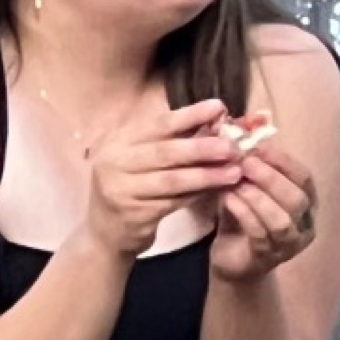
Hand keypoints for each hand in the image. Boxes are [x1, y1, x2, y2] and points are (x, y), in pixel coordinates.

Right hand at [84, 98, 242, 261]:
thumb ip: (172, 141)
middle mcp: (114, 162)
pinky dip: (198, 195)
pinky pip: (173, 202)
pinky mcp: (133, 215)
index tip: (218, 107)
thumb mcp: (142, 159)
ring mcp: (121, 190)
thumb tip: (215, 119)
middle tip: (231, 147)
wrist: (105, 232)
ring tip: (234, 172)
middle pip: (165, 152)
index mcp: (118, 141)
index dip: (190, 115)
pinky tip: (217, 191)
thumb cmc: (130, 188)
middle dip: (202, 148)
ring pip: (172, 180)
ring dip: (206, 175)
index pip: (158, 125)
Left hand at [209, 134, 319, 286]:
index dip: (284, 161)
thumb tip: (240, 132)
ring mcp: (288, 245)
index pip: (304, 177)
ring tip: (235, 182)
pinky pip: (259, 235)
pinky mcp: (267, 259)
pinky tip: (228, 200)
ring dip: (257, 197)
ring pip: (280, 220)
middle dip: (271, 178)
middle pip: (297, 199)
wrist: (231, 259)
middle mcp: (305, 224)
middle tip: (245, 163)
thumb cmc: (242, 217)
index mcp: (306, 202)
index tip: (259, 146)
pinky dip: (244, 214)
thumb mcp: (246, 187)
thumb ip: (249, 166)